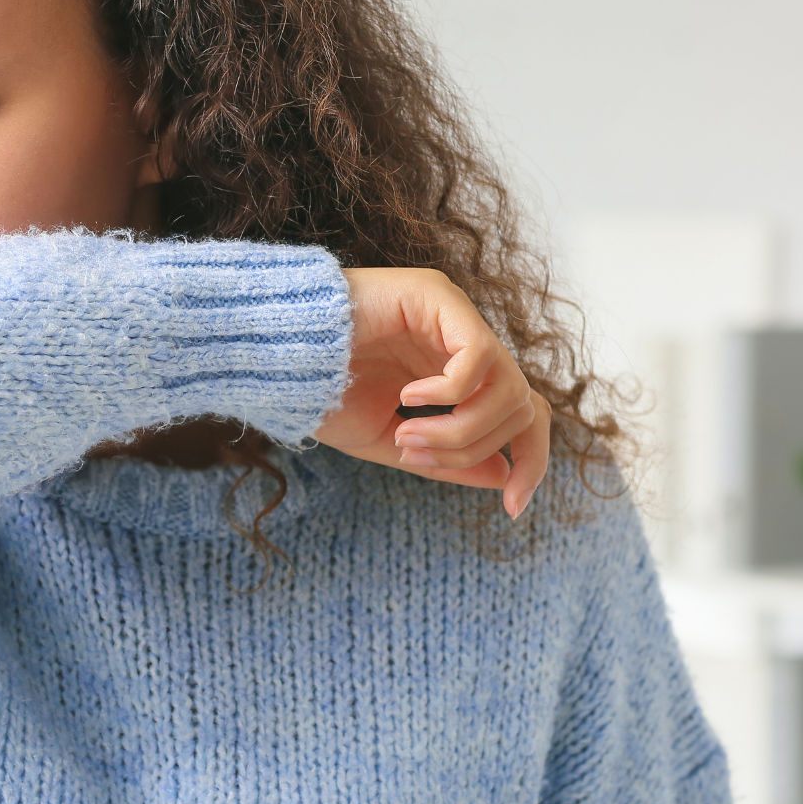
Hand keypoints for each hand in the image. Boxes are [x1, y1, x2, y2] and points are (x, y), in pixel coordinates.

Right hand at [314, 268, 549, 517]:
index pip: (521, 414)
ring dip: (460, 429)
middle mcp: (462, 341)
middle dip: (475, 448)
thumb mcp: (390, 442)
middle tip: (414, 456)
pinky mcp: (438, 295)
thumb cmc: (321, 394)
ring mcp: (454, 315)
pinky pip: (479, 355)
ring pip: (508, 387)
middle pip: (521, 406)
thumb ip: (448, 460)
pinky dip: (451, 392)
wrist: (271, 354)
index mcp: (455, 374)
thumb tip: (505, 476)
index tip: (513, 507)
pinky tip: (408, 396)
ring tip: (406, 434)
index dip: (531, 461)